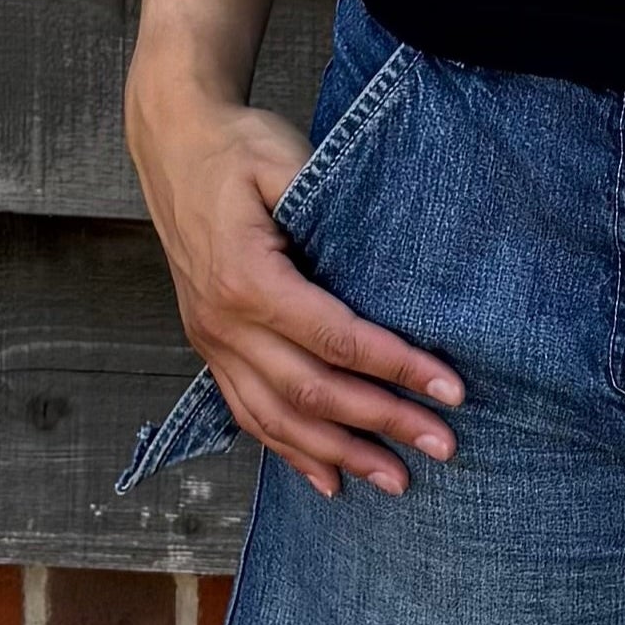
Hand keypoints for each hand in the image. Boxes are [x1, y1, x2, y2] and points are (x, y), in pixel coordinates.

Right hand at [125, 81, 464, 502]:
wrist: (172, 142)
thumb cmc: (238, 146)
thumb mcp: (284, 159)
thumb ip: (328, 209)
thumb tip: (390, 261)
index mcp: (246, 278)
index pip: (337, 339)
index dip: (397, 368)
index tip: (451, 389)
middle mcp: (223, 322)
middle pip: (312, 391)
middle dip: (382, 423)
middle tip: (443, 446)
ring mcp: (211, 340)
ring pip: (277, 418)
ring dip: (340, 454)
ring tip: (396, 481)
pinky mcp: (209, 346)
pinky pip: (248, 413)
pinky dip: (290, 451)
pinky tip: (329, 480)